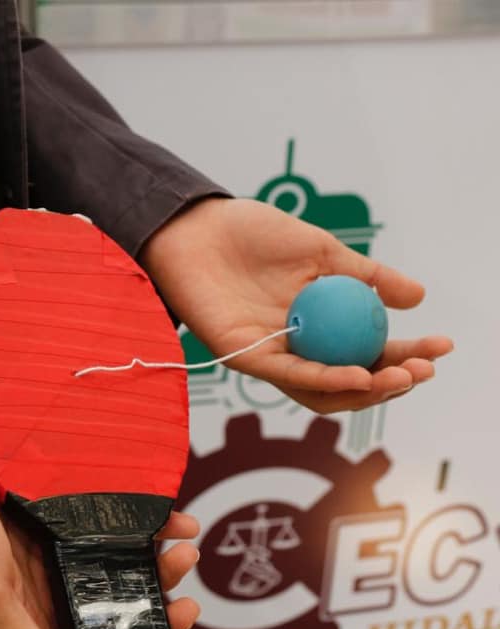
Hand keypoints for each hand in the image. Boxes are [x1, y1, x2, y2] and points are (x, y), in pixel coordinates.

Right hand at [0, 401, 199, 628]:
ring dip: (149, 547)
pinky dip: (129, 510)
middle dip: (154, 587)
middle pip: (109, 597)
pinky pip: (97, 513)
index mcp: (20, 619)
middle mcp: (34, 585)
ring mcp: (40, 542)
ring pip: (109, 554)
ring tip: (182, 534)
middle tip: (183, 569)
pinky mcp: (43, 506)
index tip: (177, 621)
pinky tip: (155, 503)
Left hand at [140, 198, 452, 412]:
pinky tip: (358, 376)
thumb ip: (367, 276)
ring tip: (401, 379)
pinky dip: (328, 379)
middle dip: (393, 380)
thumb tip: (419, 299)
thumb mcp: (323, 250)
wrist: (198, 229)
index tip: (441, 347)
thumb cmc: (253, 236)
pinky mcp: (247, 359)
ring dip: (366, 389)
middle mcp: (301, 347)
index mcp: (321, 324)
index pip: (370, 348)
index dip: (406, 352)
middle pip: (352, 378)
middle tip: (424, 370)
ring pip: (326, 389)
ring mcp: (275, 356)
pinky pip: (293, 376)